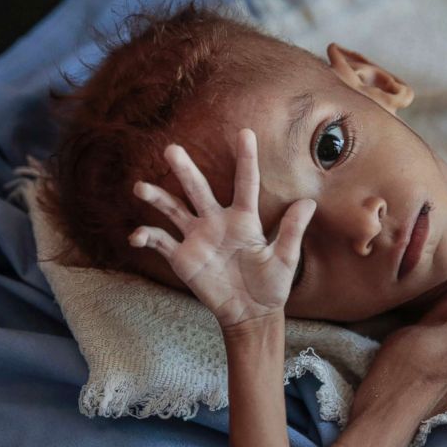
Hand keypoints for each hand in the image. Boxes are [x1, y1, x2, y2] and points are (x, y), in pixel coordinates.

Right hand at [128, 128, 315, 328]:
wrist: (251, 313)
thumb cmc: (272, 285)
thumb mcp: (285, 259)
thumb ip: (292, 232)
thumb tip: (309, 202)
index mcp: (244, 219)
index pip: (245, 183)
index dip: (246, 159)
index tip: (245, 133)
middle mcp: (217, 222)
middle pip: (198, 189)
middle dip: (185, 170)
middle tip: (171, 149)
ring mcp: (197, 238)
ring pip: (173, 209)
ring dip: (157, 197)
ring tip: (140, 187)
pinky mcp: (183, 257)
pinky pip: (160, 242)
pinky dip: (147, 236)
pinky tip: (136, 236)